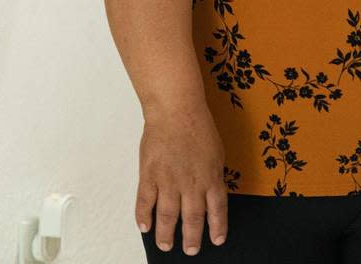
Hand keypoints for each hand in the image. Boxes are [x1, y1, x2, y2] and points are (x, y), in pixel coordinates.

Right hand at [137, 104, 227, 255]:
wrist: (176, 111)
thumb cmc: (197, 126)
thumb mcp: (216, 152)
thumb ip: (213, 174)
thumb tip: (212, 192)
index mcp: (211, 177)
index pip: (217, 210)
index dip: (217, 227)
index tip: (216, 240)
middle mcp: (191, 184)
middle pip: (192, 218)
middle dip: (191, 238)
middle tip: (190, 250)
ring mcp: (169, 181)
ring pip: (167, 216)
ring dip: (166, 234)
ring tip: (166, 245)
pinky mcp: (150, 175)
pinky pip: (145, 202)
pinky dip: (143, 217)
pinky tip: (144, 227)